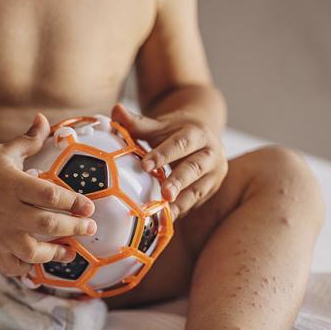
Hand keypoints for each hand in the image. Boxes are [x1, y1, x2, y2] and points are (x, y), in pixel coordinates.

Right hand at [0, 113, 96, 276]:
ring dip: (54, 254)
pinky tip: (39, 265)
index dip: (71, 201)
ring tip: (70, 252)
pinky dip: (26, 270)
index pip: (47, 194)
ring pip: (30, 250)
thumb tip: (44, 118)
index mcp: (12, 184)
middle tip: (90, 228)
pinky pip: (10, 266)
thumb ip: (29, 139)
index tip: (89, 207)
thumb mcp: (5, 151)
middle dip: (72, 228)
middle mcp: (7, 210)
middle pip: (45, 223)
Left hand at [112, 103, 227, 219]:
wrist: (203, 136)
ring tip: (165, 214)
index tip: (145, 166)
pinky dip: (180, 211)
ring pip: (198, 189)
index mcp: (198, 134)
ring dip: (181, 202)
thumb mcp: (160, 125)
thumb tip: (116, 110)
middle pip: (195, 168)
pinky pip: (194, 203)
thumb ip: (137, 122)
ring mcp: (214, 174)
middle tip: (165, 194)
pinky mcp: (210, 190)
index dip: (164, 154)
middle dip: (179, 181)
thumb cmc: (175, 131)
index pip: (181, 144)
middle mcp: (211, 153)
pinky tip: (166, 219)